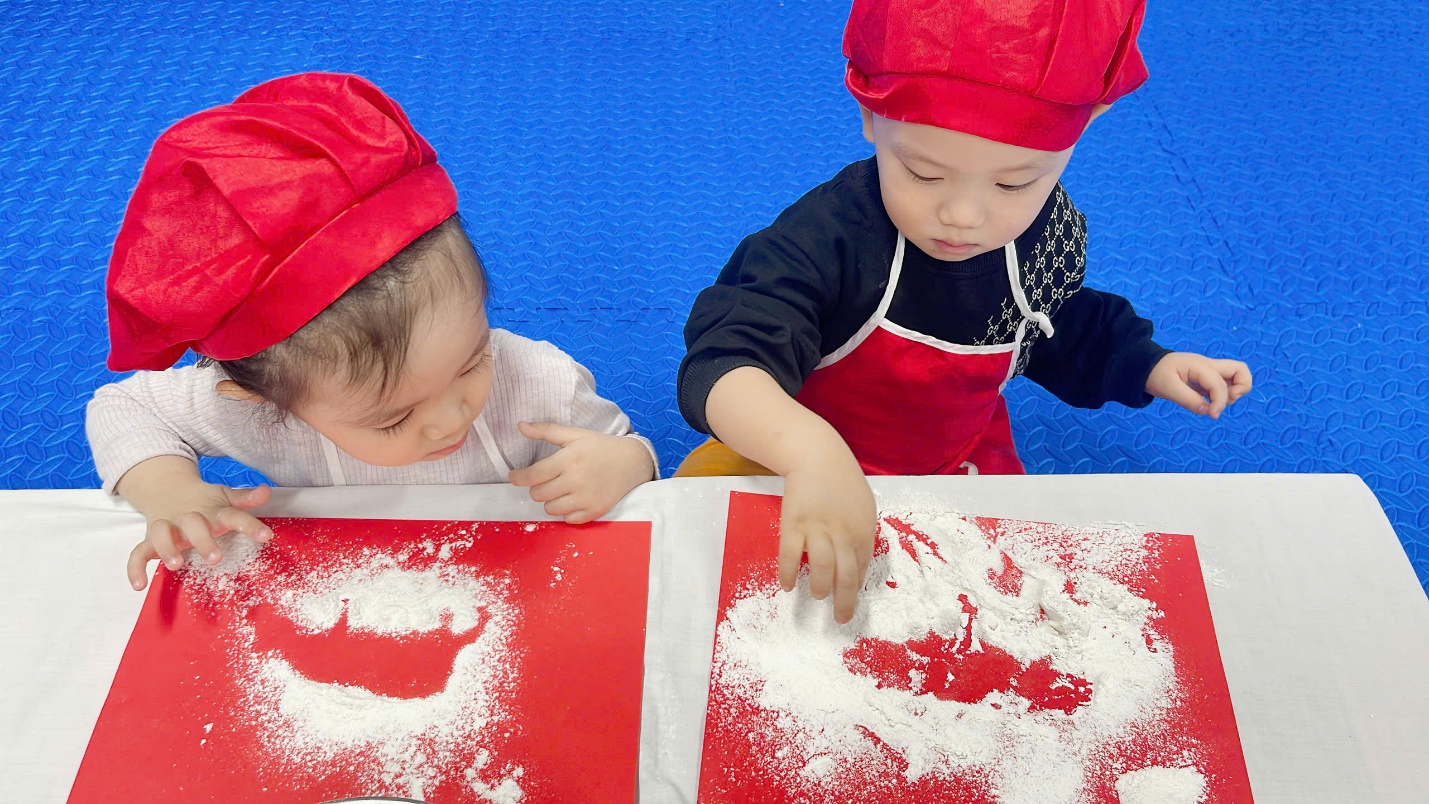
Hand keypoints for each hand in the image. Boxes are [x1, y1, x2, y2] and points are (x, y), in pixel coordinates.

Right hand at [126, 483, 272, 590]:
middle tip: (215, 558)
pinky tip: (139, 585)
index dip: (250, 525)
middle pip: (193, 524)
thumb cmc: (205, 501)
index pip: (234, 515)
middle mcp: (188, 518)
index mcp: (212, 511)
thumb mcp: (226, 498)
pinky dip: (135, 568)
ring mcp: (167, 527)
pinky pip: (137, 552)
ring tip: (176, 564)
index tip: (266, 536)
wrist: (168, 488)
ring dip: (167, 548)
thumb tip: (266, 491)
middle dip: (203, 540)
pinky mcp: (149, 540)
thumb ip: (245, 499)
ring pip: (160, 533)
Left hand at [509, 421, 654, 523]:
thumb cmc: (601, 446)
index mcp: (569, 459)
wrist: (632, 462)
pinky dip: (566, 512)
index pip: (534, 475)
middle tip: (547, 481)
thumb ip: (547, 430)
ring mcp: (586, 498)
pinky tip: (572, 500)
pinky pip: (568, 520)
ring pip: (550, 509)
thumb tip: (520, 426)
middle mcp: (576, 480)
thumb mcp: (575, 434)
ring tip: (560, 491)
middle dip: (538, 488)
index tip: (515, 476)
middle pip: (539, 494)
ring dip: (550, 501)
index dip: (519, 477)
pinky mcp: (595, 511)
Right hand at [779, 449, 876, 624]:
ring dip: (820, 587)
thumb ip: (861, 533)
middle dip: (844, 601)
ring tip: (816, 596)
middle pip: (846, 575)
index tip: (850, 599)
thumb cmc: (842, 481)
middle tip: (840, 617)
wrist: (817, 455)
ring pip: (821, 568)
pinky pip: (790, 555)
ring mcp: (818, 528)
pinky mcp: (794, 523)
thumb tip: (856, 561)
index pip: (863, 566)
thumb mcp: (863, 506)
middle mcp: (843, 532)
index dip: (856, 586)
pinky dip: (788, 573)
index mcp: (864, 529)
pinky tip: (786, 584)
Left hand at [1146, 352, 1252, 418]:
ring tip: (1215, 403)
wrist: (1146, 367)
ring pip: (1236, 377)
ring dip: (1233, 393)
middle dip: (1241, 389)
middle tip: (1223, 402)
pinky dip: (1224, 395)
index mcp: (1199, 366)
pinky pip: (1225, 385)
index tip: (1211, 415)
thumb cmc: (1155, 374)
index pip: (1220, 383)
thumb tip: (1207, 411)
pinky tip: (1209, 402)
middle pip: (1241, 370)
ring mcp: (1210, 371)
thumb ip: (1188, 400)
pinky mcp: (1207, 379)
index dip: (1220, 401)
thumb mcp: (1167, 388)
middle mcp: (1209, 366)